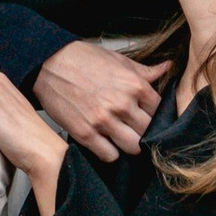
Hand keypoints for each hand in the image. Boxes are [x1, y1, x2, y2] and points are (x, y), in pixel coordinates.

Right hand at [35, 39, 164, 160]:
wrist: (48, 64)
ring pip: (133, 148)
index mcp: (134, 85)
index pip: (159, 111)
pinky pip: (109, 155)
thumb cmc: (82, 59)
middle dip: (144, 131)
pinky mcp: (85, 133)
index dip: (154, 114)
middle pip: (148, 132)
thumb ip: (144, 71)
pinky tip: (105, 141)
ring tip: (122, 137)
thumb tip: (167, 69)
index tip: (147, 116)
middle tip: (135, 129)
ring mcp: (103, 121)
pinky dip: (110, 152)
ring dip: (129, 144)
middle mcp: (121, 104)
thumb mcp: (117, 59)